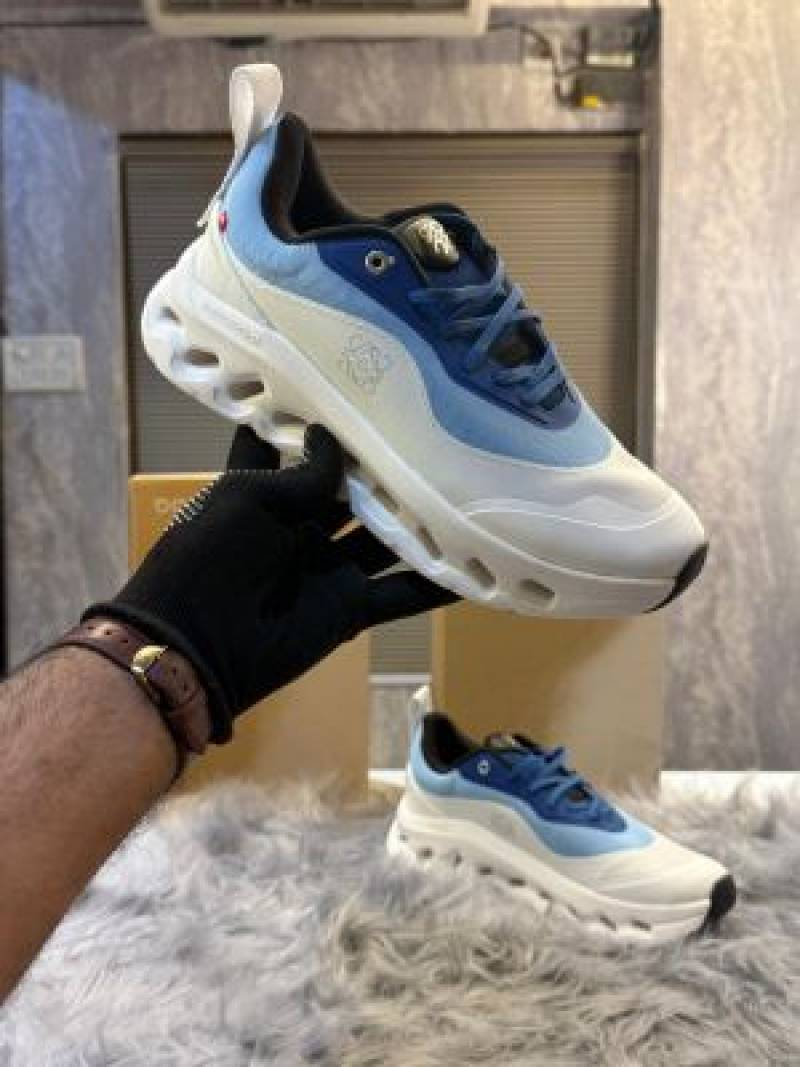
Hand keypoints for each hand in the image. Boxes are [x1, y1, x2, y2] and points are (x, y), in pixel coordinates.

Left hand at [84, 425, 456, 741]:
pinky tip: (475, 567)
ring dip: (419, 520)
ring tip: (467, 485)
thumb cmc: (209, 557)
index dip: (312, 421)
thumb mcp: (250, 500)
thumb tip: (331, 437)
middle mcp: (300, 527)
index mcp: (263, 494)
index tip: (348, 385)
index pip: (288, 449)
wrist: (195, 646)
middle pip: (352, 492)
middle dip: (384, 467)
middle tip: (433, 429)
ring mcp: (328, 568)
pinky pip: (401, 596)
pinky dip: (436, 587)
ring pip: (385, 538)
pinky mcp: (349, 608)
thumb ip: (302, 475)